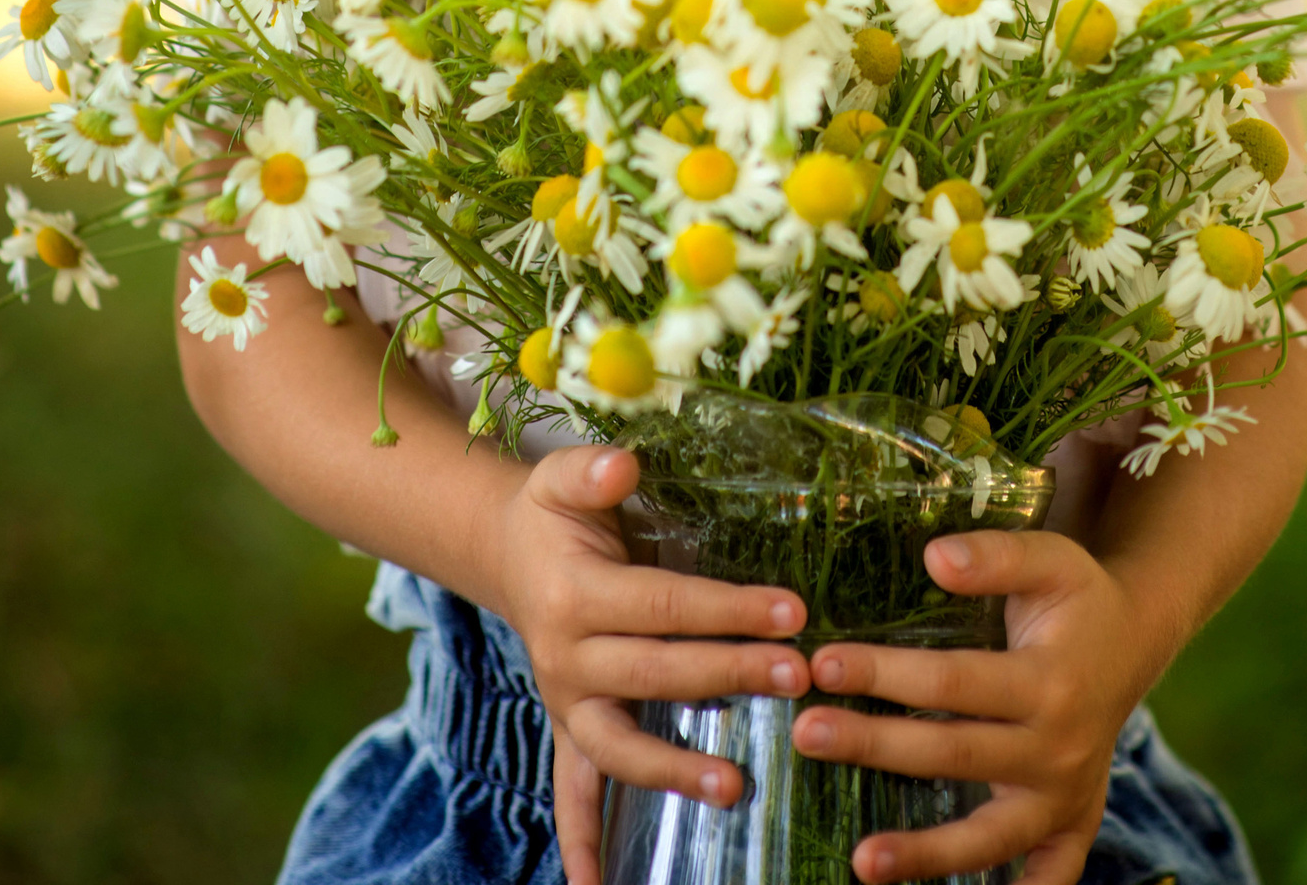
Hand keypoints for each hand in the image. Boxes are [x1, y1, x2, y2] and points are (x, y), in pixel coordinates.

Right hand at [493, 445, 810, 884]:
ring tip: (738, 786)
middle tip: (797, 676)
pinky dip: (583, 841)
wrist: (509, 553)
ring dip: (676, 771)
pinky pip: (572, 793)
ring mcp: (567, 703)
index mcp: (574, 593)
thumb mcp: (561, 477)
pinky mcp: (570, 729)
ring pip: (621, 746)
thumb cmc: (553, 513)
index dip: (727, 609)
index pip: (664, 606)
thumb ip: (591, 470)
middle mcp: (566, 658)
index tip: (793, 611)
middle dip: (730, 675)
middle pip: (658, 674)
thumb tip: (624, 466)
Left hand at [790, 530, 1160, 884]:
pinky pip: (1043, 878)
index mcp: (1051, 682)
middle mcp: (1059, 749)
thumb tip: (934, 556)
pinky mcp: (1070, 827)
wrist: (1136, 641)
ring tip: (860, 862)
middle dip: (874, 746)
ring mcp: (1065, 799)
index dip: (886, 673)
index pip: (952, 682)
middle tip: (806, 733)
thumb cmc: (1078, 597)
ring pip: (989, 838)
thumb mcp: (1051, 559)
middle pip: (954, 754)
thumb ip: (995, 555)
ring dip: (924, 854)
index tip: (824, 663)